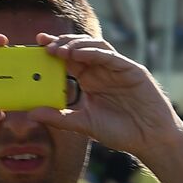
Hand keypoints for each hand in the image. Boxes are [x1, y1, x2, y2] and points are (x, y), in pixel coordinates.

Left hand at [27, 34, 182, 156]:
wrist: (150, 139)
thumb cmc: (121, 132)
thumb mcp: (85, 124)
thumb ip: (60, 117)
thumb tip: (32, 113)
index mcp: (90, 81)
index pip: (68, 60)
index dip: (53, 50)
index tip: (36, 44)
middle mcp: (103, 71)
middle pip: (80, 48)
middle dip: (62, 43)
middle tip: (44, 44)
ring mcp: (117, 69)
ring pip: (95, 47)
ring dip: (76, 45)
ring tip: (60, 50)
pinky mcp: (131, 70)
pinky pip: (111, 57)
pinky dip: (94, 53)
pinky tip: (79, 54)